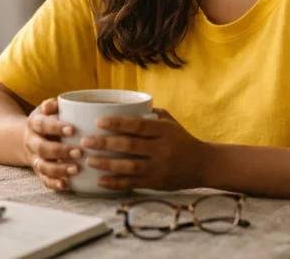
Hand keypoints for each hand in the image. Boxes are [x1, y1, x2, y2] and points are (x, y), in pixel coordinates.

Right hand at [23, 98, 82, 191]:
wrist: (29, 136)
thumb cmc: (48, 120)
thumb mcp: (48, 109)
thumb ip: (54, 105)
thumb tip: (53, 104)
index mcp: (34, 123)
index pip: (42, 125)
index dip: (56, 127)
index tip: (72, 129)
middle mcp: (31, 141)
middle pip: (42, 148)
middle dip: (61, 151)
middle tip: (79, 152)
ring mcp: (34, 158)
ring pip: (43, 166)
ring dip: (59, 169)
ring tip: (76, 169)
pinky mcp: (39, 171)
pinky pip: (44, 180)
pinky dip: (53, 183)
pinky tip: (66, 185)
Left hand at [82, 108, 208, 190]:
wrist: (203, 165)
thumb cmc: (183, 139)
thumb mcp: (171, 122)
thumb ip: (151, 114)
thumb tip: (125, 104)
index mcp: (165, 131)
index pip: (138, 126)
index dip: (117, 123)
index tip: (98, 121)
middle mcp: (162, 150)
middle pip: (130, 146)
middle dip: (105, 144)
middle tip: (85, 141)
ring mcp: (159, 168)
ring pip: (129, 167)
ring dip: (106, 164)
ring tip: (90, 160)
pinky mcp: (156, 184)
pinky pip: (133, 183)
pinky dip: (115, 183)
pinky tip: (100, 181)